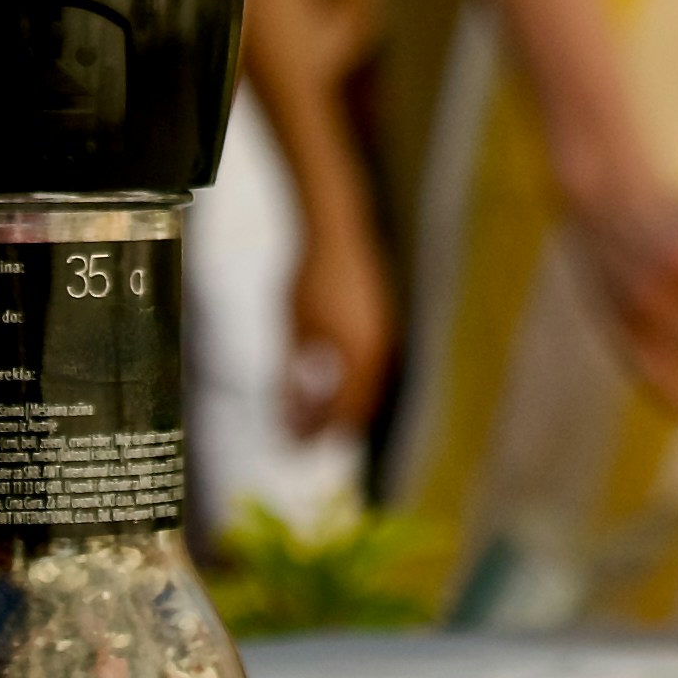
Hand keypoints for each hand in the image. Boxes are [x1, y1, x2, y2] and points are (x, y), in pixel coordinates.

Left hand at [282, 202, 393, 441]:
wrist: (338, 232)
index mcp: (361, 359)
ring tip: (308, 408)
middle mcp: (382, 354)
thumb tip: (288, 421)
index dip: (318, 434)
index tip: (292, 445)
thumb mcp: (296, 333)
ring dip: (341, 405)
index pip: (344, 417)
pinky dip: (352, 383)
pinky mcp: (386, 327)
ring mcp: (389, 339)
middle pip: (361, 410)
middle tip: (298, 433)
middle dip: (330, 425)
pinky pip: (373, 370)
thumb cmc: (311, 280)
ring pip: (369, 391)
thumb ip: (293, 379)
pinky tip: (326, 378)